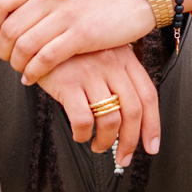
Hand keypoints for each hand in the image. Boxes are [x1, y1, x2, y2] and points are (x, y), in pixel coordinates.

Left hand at [0, 0, 155, 83]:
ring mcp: (66, 14)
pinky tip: (33, 78)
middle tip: (8, 60)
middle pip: (8, 29)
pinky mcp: (82, 34)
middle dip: (2, 50)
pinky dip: (34, 72)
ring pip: (24, 45)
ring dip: (17, 64)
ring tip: (21, 71)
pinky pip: (45, 58)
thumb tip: (16, 18)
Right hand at [33, 47, 161, 164]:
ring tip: (98, 146)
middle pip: (132, 112)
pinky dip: (83, 134)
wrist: (38, 35)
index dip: (152, 125)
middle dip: (130, 142)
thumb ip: (119, 75)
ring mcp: (89, 73)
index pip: (148, 96)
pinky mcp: (67, 82)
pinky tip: (79, 135)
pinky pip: (82, 119)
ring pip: (110, 120)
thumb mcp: (102, 52)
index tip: (151, 145)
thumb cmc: (71, 49)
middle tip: (123, 156)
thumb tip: (132, 116)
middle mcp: (111, 64)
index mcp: (124, 58)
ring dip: (105, 142)